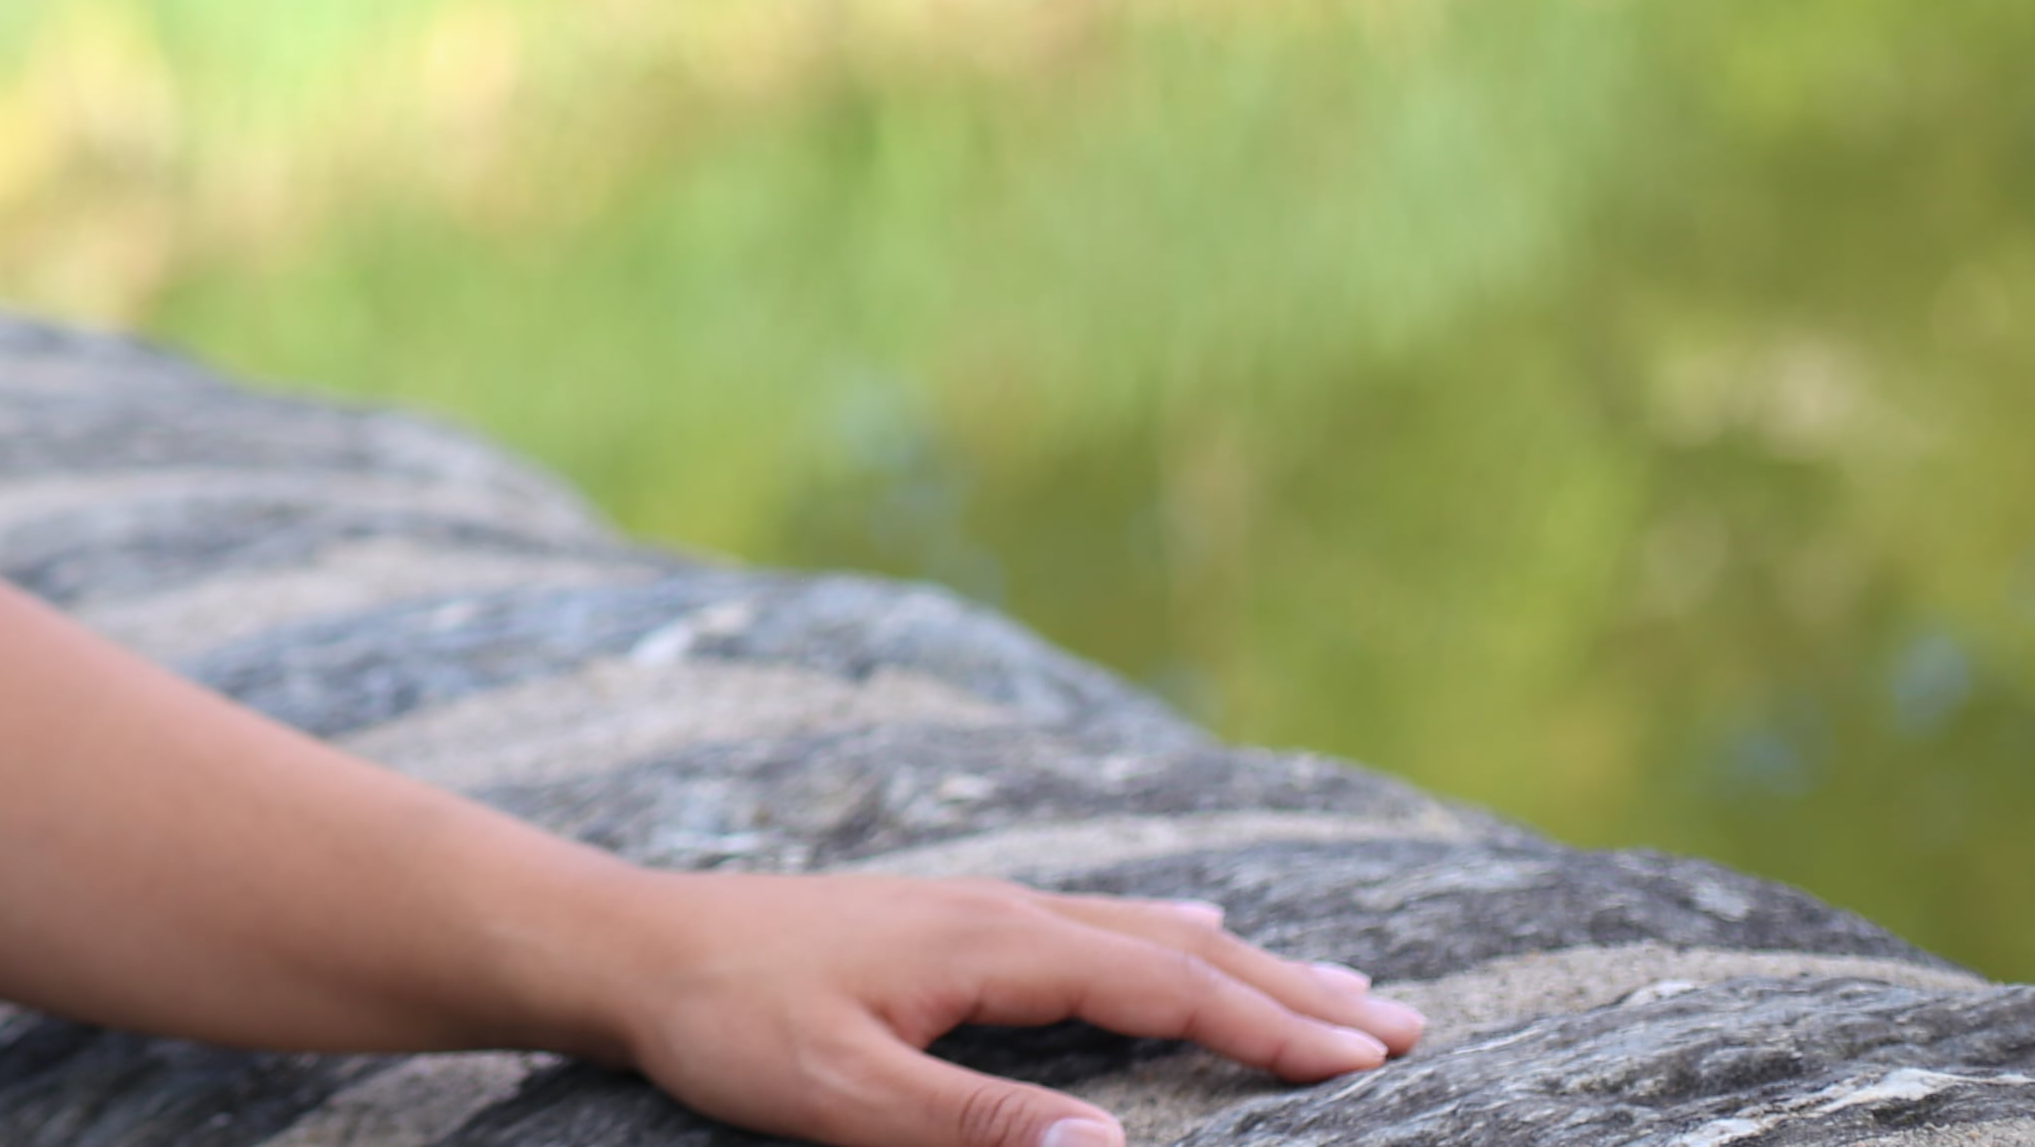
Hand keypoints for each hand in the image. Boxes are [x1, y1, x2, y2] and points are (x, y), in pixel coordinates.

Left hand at [596, 874, 1417, 1146]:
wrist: (631, 946)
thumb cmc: (727, 1023)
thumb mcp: (841, 1093)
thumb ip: (972, 1127)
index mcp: (990, 942)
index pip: (1164, 984)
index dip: (1271, 1024)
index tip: (1374, 1057)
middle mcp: (997, 909)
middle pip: (1175, 946)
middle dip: (1291, 987)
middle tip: (1403, 1020)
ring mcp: (971, 909)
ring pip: (1139, 929)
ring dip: (1243, 960)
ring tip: (1333, 983)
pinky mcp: (943, 924)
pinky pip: (1091, 923)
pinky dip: (1167, 939)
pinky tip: (1186, 934)